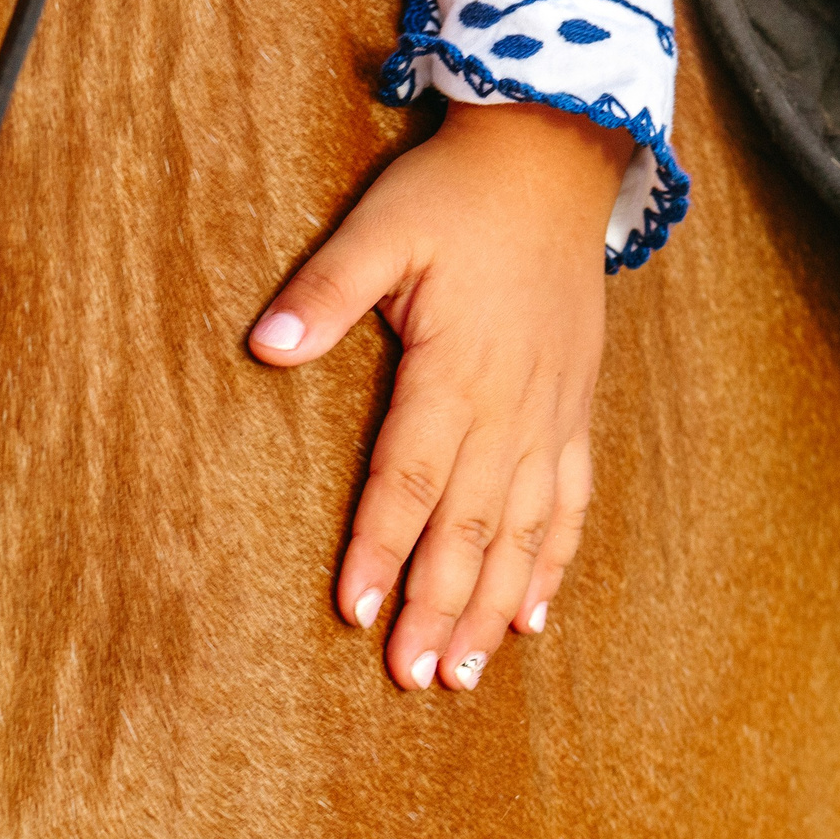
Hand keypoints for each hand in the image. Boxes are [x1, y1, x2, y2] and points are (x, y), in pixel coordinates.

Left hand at [250, 100, 633, 690]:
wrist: (554, 162)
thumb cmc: (455, 195)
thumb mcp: (381, 227)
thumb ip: (326, 291)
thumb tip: (264, 346)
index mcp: (455, 371)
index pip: (410, 479)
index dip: (382, 548)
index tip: (358, 611)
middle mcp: (510, 407)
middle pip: (470, 526)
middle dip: (441, 607)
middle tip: (415, 676)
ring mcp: (550, 415)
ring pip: (523, 532)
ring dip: (493, 606)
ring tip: (467, 675)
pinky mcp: (575, 410)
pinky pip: (570, 503)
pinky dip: (553, 564)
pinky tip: (533, 617)